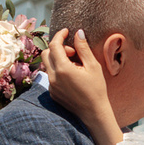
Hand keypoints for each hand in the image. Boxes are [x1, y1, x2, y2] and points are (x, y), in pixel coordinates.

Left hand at [45, 28, 123, 144]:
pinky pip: (51, 76)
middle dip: (57, 48)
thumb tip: (78, 33)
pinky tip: (72, 77)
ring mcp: (51, 86)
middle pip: (46, 53)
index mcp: (63, 69)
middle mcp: (53, 77)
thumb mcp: (93, 66)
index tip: (66, 31)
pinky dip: (58, 71)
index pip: (54, 45)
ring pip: (47, 65)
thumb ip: (83, 48)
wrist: (93, 113)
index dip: (59, 35)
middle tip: (72, 52)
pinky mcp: (52, 93)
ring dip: (58, 59)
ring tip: (74, 65)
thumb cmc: (96, 89)